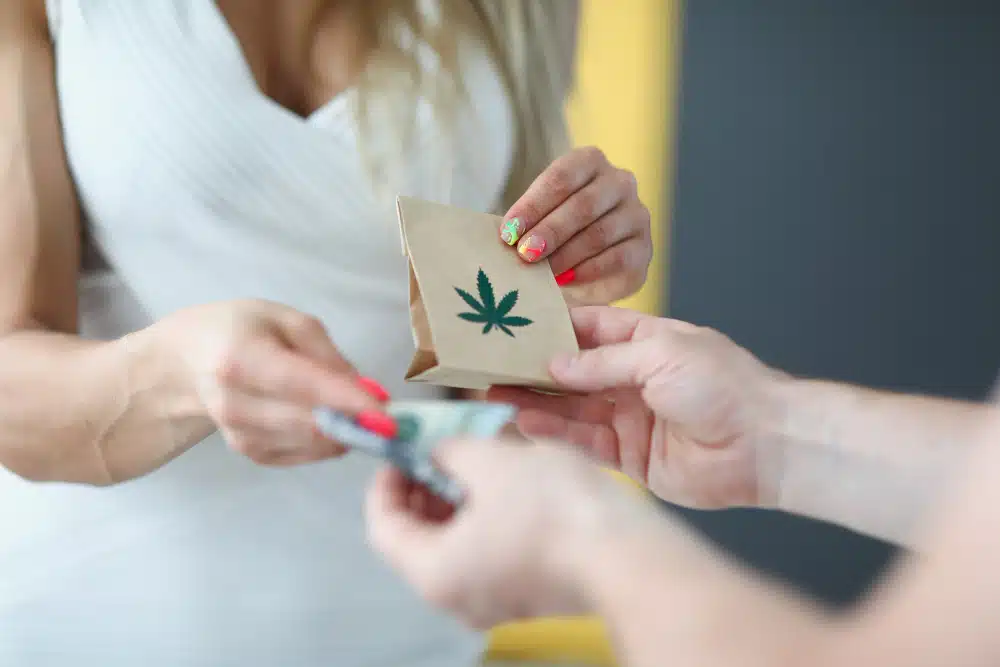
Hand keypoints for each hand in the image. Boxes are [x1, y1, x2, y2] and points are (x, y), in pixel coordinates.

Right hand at [160, 299, 394, 465]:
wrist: (186, 363)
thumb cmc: (240, 330)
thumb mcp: (285, 320)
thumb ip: (326, 353)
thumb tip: (365, 391)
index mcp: (241, 358)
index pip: (302, 385)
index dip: (348, 401)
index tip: (386, 413)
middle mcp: (235, 402)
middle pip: (308, 422)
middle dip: (355, 421)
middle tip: (389, 414)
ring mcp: (239, 434)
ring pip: (310, 443)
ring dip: (344, 431)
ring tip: (359, 411)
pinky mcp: (250, 454)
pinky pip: (303, 455)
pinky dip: (327, 442)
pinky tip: (332, 422)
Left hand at [365, 438, 635, 628]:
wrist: (629, 555)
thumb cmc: (553, 510)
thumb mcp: (490, 460)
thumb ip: (447, 450)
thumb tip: (435, 448)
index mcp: (433, 572)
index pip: (381, 526)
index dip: (384, 480)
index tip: (399, 449)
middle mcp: (456, 598)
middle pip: (417, 538)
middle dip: (422, 487)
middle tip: (437, 447)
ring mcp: (493, 602)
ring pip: (455, 545)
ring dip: (455, 499)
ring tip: (475, 458)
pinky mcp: (526, 596)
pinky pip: (488, 554)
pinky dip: (485, 518)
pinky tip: (506, 484)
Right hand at [489, 306, 786, 508]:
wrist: (767, 444)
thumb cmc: (723, 384)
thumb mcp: (659, 354)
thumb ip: (602, 361)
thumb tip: (553, 364)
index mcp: (646, 341)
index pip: (588, 329)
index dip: (550, 327)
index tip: (510, 324)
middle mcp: (633, 378)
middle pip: (572, 372)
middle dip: (533, 368)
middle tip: (489, 365)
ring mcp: (629, 417)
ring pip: (571, 407)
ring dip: (534, 401)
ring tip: (493, 394)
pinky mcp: (629, 457)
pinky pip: (584, 441)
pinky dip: (554, 432)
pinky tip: (525, 422)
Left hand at [500, 146, 652, 304]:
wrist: (590, 260)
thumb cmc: (556, 230)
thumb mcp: (539, 217)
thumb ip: (526, 222)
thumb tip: (506, 237)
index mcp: (590, 162)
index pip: (562, 178)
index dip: (533, 205)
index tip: (508, 231)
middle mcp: (620, 182)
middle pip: (583, 204)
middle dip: (550, 231)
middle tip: (524, 253)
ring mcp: (636, 214)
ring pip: (600, 233)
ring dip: (566, 254)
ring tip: (542, 271)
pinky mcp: (644, 248)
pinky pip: (618, 258)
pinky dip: (588, 270)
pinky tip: (566, 279)